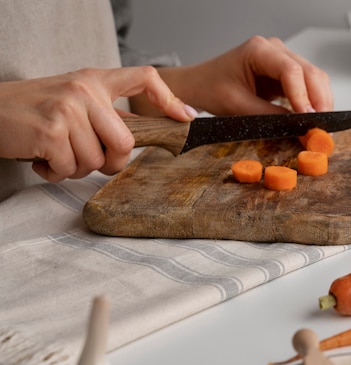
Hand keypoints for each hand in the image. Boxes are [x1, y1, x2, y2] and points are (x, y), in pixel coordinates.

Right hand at [0, 67, 195, 181]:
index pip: (144, 76)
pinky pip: (71, 169)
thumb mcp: (74, 101)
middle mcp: (84, 90)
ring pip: (96, 160)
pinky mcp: (51, 132)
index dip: (169, 98)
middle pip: (124, 142)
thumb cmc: (35, 110)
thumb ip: (105, 115)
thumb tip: (142, 134)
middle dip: (109, 161)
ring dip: (76, 167)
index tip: (186, 118)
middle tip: (87, 157)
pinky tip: (42, 158)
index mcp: (94, 80)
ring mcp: (68, 110)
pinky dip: (56, 172)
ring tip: (56, 151)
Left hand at [153, 36, 333, 115]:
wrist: (200, 85)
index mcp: (258, 50)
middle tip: (322, 128)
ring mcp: (283, 59)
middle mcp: (275, 50)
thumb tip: (297, 127)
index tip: (308, 118)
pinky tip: (314, 120)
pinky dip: (314, 103)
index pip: (291, 70)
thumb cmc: (211, 89)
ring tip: (320, 127)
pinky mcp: (286, 73)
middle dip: (319, 101)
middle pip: (310, 72)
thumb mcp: (237, 107)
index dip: (303, 96)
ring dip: (320, 103)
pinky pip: (308, 86)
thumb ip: (268, 116)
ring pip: (315, 79)